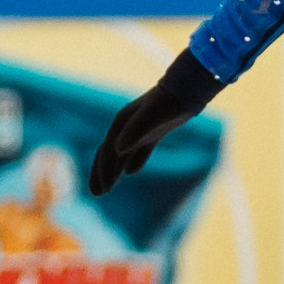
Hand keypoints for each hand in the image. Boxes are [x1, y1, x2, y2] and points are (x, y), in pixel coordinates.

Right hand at [88, 51, 217, 194]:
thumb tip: (117, 150)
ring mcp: (140, 130)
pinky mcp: (153, 132)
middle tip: (96, 194)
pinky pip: (139, 150)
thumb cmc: (168, 103)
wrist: (186, 89)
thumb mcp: (151, 117)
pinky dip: (134, 161)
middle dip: (101, 173)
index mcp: (121, 123)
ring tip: (107, 189)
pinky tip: (131, 172)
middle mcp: (127, 127)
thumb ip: (135, 131)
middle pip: (108, 153)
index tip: (103, 190)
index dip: (103, 170)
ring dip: (114, 171)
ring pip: (121, 154)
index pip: (107, 151)